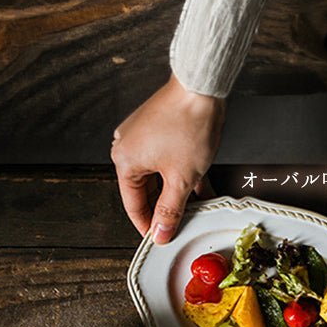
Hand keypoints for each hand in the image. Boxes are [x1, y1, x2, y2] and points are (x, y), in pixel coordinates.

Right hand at [111, 73, 225, 243]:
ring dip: (178, 192)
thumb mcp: (181, 178)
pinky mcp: (158, 129)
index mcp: (124, 161)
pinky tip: (202, 189)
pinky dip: (182, 175)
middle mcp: (127, 148)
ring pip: (161, 176)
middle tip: (183, 226)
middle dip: (167, 208)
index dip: (149, 226)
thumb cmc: (188, 125)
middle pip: (147, 190)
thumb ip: (170, 210)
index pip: (134, 205)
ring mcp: (142, 136)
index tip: (161, 239)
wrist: (201, 86)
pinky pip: (168, 160)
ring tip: (197, 208)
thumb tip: (160, 233)